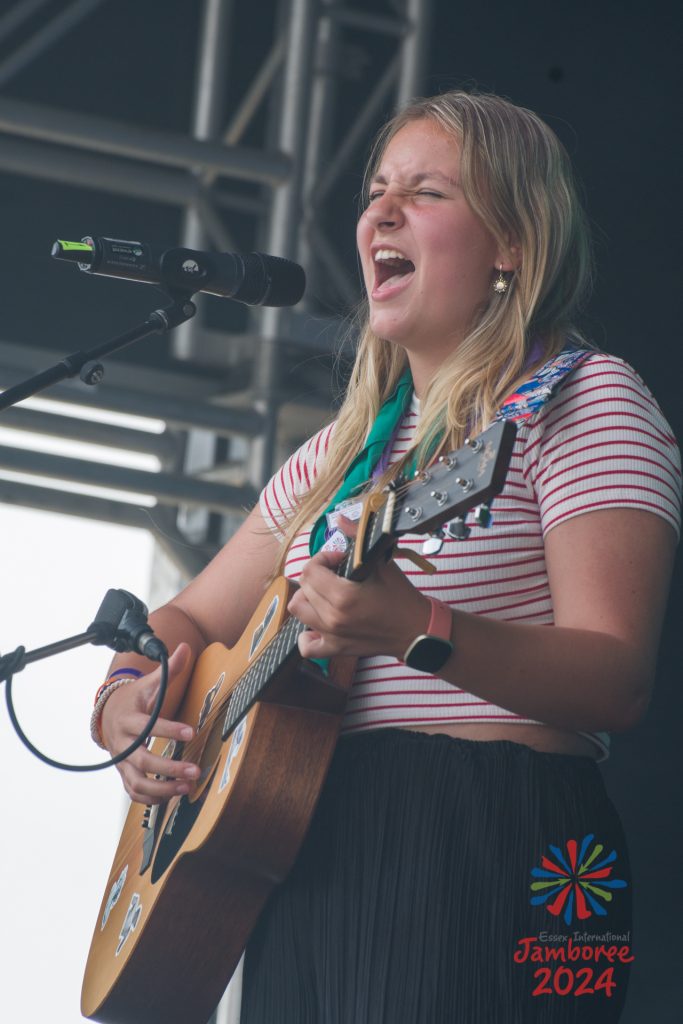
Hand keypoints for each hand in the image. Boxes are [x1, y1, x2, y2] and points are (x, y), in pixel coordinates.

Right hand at [100, 643, 199, 803]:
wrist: (108, 714)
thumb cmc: (135, 699)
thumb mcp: (150, 684)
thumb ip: (169, 670)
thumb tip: (186, 648)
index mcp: (130, 719)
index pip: (149, 726)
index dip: (170, 729)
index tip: (192, 731)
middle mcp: (123, 743)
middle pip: (143, 760)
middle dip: (169, 767)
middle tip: (195, 770)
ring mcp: (121, 761)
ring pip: (137, 782)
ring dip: (162, 788)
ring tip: (186, 787)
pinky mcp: (123, 774)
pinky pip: (133, 792)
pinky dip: (151, 798)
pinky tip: (171, 795)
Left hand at [288, 516, 429, 660]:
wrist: (416, 629)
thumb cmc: (402, 598)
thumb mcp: (382, 564)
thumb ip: (358, 540)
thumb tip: (342, 520)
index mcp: (344, 596)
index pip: (311, 570)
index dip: (323, 559)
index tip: (338, 559)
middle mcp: (333, 617)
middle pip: (303, 588)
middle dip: (316, 574)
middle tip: (335, 573)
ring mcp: (332, 635)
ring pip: (298, 611)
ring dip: (308, 598)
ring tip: (325, 594)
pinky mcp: (336, 648)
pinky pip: (307, 645)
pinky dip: (307, 634)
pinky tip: (319, 623)